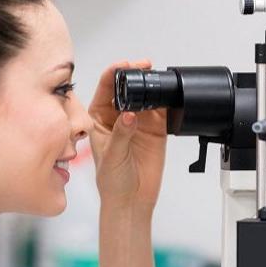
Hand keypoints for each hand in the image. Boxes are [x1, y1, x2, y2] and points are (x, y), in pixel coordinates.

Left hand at [87, 59, 167, 209]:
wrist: (131, 200)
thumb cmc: (111, 181)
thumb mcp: (112, 155)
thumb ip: (121, 133)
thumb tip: (129, 115)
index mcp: (99, 118)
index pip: (105, 89)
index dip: (113, 73)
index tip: (123, 66)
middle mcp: (117, 116)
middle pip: (126, 87)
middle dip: (134, 74)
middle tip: (143, 66)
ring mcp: (137, 122)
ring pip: (144, 95)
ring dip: (150, 85)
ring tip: (156, 80)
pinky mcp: (155, 130)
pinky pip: (161, 109)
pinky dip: (165, 101)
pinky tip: (166, 97)